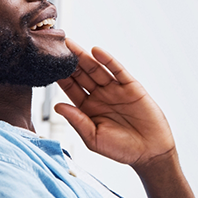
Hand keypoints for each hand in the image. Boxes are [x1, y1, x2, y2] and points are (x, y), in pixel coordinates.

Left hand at [54, 39, 174, 174]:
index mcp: (87, 109)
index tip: (47, 65)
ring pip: (96, 69)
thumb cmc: (121, 149)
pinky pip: (118, 70)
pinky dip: (107, 59)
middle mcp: (99, 96)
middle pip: (81, 75)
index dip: (60, 77)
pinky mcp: (131, 86)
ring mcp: (115, 90)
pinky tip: (96, 51)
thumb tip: (57, 107)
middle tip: (56, 47)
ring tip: (71, 45)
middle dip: (69, 61)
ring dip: (84, 56)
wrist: (151, 153)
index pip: (70, 89)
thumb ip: (77, 121)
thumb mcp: (94, 139)